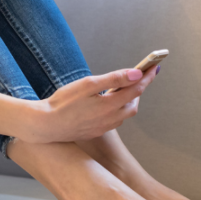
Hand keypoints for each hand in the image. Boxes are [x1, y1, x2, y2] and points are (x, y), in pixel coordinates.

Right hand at [22, 65, 158, 142]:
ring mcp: (104, 127)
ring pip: (124, 113)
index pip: (136, 89)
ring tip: (125, 87)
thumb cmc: (63, 103)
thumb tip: (136, 73)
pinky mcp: (96, 131)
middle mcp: (111, 119)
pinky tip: (109, 102)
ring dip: (128, 100)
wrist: (46, 126)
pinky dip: (118, 108)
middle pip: (133, 103)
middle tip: (141, 76)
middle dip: (139, 89)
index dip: (146, 77)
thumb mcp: (88, 85)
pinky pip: (114, 120)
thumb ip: (114, 79)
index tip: (154, 67)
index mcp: (110, 106)